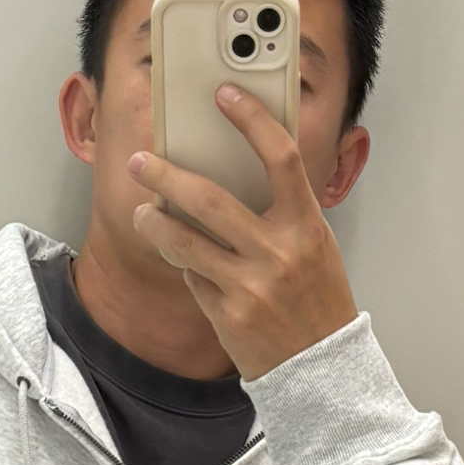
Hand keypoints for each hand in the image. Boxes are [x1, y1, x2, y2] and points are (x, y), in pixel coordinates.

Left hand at [128, 86, 356, 380]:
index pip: (280, 158)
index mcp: (307, 226)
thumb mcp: (315, 247)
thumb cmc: (318, 302)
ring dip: (155, 223)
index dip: (252, 120)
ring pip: (187, 242)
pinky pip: (193, 278)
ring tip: (142, 212)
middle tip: (141, 162)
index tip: (226, 94)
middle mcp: (278, 253)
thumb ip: (283, 212)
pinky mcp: (228, 316)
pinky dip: (185, 265)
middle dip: (167, 176)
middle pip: (210, 200)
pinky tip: (181, 258)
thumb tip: (234, 173)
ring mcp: (251, 287)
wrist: (322, 370)